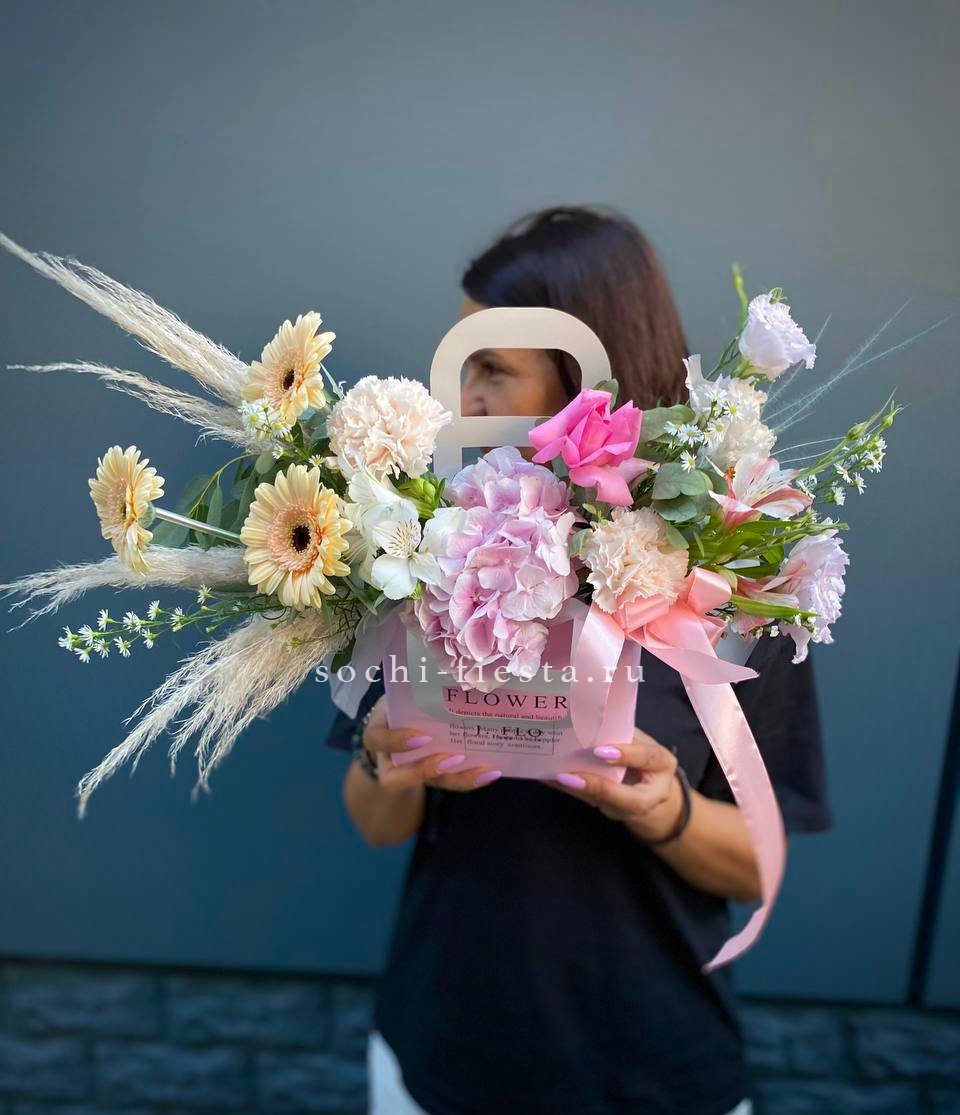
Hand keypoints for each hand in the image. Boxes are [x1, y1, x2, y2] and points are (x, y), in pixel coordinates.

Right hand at [361, 696, 502, 792]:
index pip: (377, 740)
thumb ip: (413, 686)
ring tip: (485, 769)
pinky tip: (493, 770)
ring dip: (460, 778)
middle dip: (428, 771)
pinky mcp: (435, 775)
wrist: (404, 717)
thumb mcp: (400, 692)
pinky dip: (472, 777)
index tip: (421, 736)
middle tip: (454, 758)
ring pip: (432, 783)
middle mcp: (391, 759)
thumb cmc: (402, 700)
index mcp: (377, 733)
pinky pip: (451, 781)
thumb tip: (450, 669)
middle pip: (401, 777)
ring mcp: (414, 771)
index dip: (397, 741)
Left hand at [545, 728, 683, 842]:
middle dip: (598, 787)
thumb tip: (588, 716)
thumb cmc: (645, 756)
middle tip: (567, 775)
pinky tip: (548, 778)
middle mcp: (653, 792)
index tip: (600, 750)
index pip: (648, 758)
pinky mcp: (613, 810)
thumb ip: (623, 735)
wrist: (652, 786)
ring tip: (554, 775)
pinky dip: (569, 789)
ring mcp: (632, 807)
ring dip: (577, 789)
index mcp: (662, 764)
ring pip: (606, 804)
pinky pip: (589, 801)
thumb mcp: (642, 741)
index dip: (626, 755)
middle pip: (630, 799)